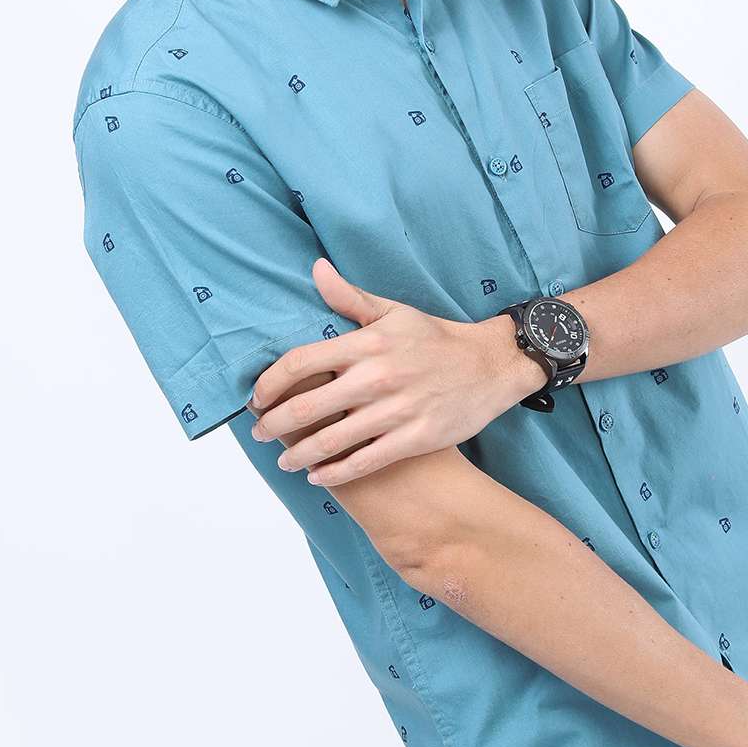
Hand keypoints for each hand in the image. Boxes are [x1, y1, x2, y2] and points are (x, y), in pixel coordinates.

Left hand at [244, 257, 536, 485]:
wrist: (491, 365)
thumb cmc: (436, 337)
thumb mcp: (393, 311)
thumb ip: (349, 297)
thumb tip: (315, 270)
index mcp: (367, 342)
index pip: (301, 362)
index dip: (270, 383)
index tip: (256, 397)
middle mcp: (377, 376)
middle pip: (307, 406)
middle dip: (273, 424)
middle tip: (259, 432)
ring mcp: (397, 410)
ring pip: (332, 441)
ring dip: (299, 454)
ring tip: (284, 460)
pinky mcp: (416, 438)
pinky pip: (365, 462)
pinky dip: (335, 473)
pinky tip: (318, 476)